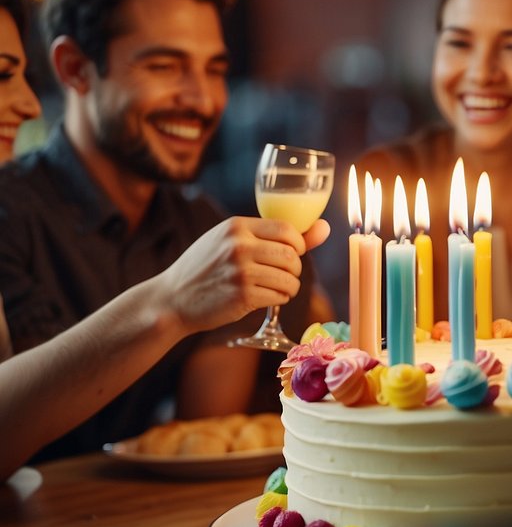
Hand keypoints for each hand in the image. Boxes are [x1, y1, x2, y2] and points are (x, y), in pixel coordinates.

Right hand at [156, 217, 330, 334]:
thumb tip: (325, 227)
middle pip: (292, 256)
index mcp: (236, 226)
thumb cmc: (207, 268)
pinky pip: (280, 297)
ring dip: (289, 287)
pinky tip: (265, 298)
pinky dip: (279, 300)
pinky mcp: (242, 295)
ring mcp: (240, 271)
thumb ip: (275, 236)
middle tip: (283, 275)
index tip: (292, 254)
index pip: (287, 229)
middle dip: (294, 269)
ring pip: (290, 278)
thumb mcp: (232, 242)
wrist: (172, 299)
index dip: (298, 244)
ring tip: (274, 288)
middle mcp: (239, 245)